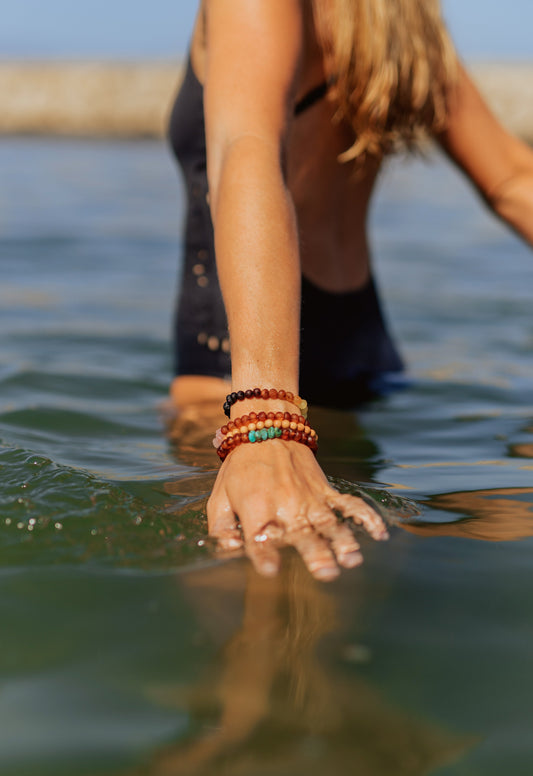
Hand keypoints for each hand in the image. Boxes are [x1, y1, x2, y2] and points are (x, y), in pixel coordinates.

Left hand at [207, 439, 388, 580]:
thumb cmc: (240, 467)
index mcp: (256, 506)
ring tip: (352, 560)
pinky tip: (379, 533)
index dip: (264, 555)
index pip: (260, 536)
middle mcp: (285, 503)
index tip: (271, 571)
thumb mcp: (219, 497)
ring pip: (329, 523)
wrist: (265, 428)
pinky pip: (349, 504)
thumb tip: (227, 551)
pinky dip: (365, 517)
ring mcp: (309, 497)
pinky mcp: (325, 490)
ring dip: (342, 542)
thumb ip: (221, 529)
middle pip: (302, 532)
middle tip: (326, 573)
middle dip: (315, 553)